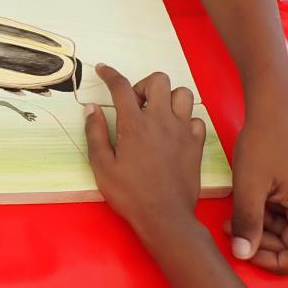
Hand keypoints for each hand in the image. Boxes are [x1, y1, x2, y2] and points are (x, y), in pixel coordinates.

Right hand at [84, 64, 206, 243]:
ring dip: (168, 98)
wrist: (166, 218)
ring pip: (183, 93)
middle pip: (159, 80)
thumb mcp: (102, 166)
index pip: (121, 86)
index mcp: (134, 124)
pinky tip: (174, 134)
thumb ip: (95, 133)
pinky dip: (185, 120)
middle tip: (135, 105)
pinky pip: (196, 119)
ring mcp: (183, 131)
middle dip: (144, 85)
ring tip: (157, 115)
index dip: (110, 73)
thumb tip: (91, 108)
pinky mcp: (196, 144)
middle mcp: (161, 120)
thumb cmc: (130, 194)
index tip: (102, 69)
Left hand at [229, 103, 287, 273]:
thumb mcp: (249, 184)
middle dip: (264, 242)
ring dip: (266, 228)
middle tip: (232, 226)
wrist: (276, 106)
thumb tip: (242, 255)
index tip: (244, 247)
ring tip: (236, 211)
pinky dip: (274, 215)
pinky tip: (253, 199)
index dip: (272, 262)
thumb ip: (247, 222)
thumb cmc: (262, 141)